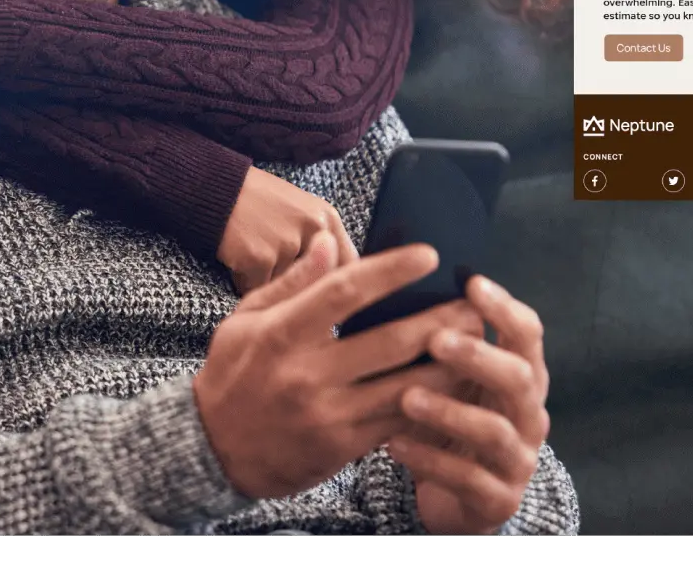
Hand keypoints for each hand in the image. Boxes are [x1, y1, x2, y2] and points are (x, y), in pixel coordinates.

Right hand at [193, 233, 484, 500]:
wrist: (212, 450)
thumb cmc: (232, 373)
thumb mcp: (244, 319)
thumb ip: (292, 283)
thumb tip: (327, 242)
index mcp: (282, 334)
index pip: (345, 293)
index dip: (391, 271)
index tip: (428, 255)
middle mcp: (307, 375)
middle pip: (388, 343)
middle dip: (439, 321)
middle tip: (474, 302)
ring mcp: (328, 415)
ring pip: (403, 388)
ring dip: (447, 366)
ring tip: (480, 344)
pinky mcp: (342, 447)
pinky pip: (397, 422)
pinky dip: (431, 404)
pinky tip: (457, 388)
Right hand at [217, 166, 356, 294]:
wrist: (217, 189)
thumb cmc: (258, 201)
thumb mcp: (299, 210)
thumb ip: (319, 239)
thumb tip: (336, 280)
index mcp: (326, 217)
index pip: (348, 263)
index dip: (334, 282)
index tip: (322, 292)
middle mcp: (313, 229)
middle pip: (315, 280)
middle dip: (298, 287)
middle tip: (276, 271)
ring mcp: (288, 244)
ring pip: (285, 287)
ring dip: (269, 283)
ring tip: (254, 252)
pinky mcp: (260, 258)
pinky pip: (258, 289)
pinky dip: (246, 281)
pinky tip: (240, 258)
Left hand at [387, 277, 550, 534]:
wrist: (460, 494)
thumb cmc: (452, 414)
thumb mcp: (453, 374)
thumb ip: (440, 331)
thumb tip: (402, 269)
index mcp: (522, 373)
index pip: (528, 332)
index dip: (504, 307)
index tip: (470, 282)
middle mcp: (529, 413)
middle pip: (519, 378)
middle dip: (479, 356)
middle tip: (436, 339)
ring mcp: (518, 458)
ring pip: (494, 431)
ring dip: (450, 411)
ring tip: (407, 397)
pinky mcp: (498, 499)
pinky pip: (468, 480)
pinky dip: (430, 460)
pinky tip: (394, 443)